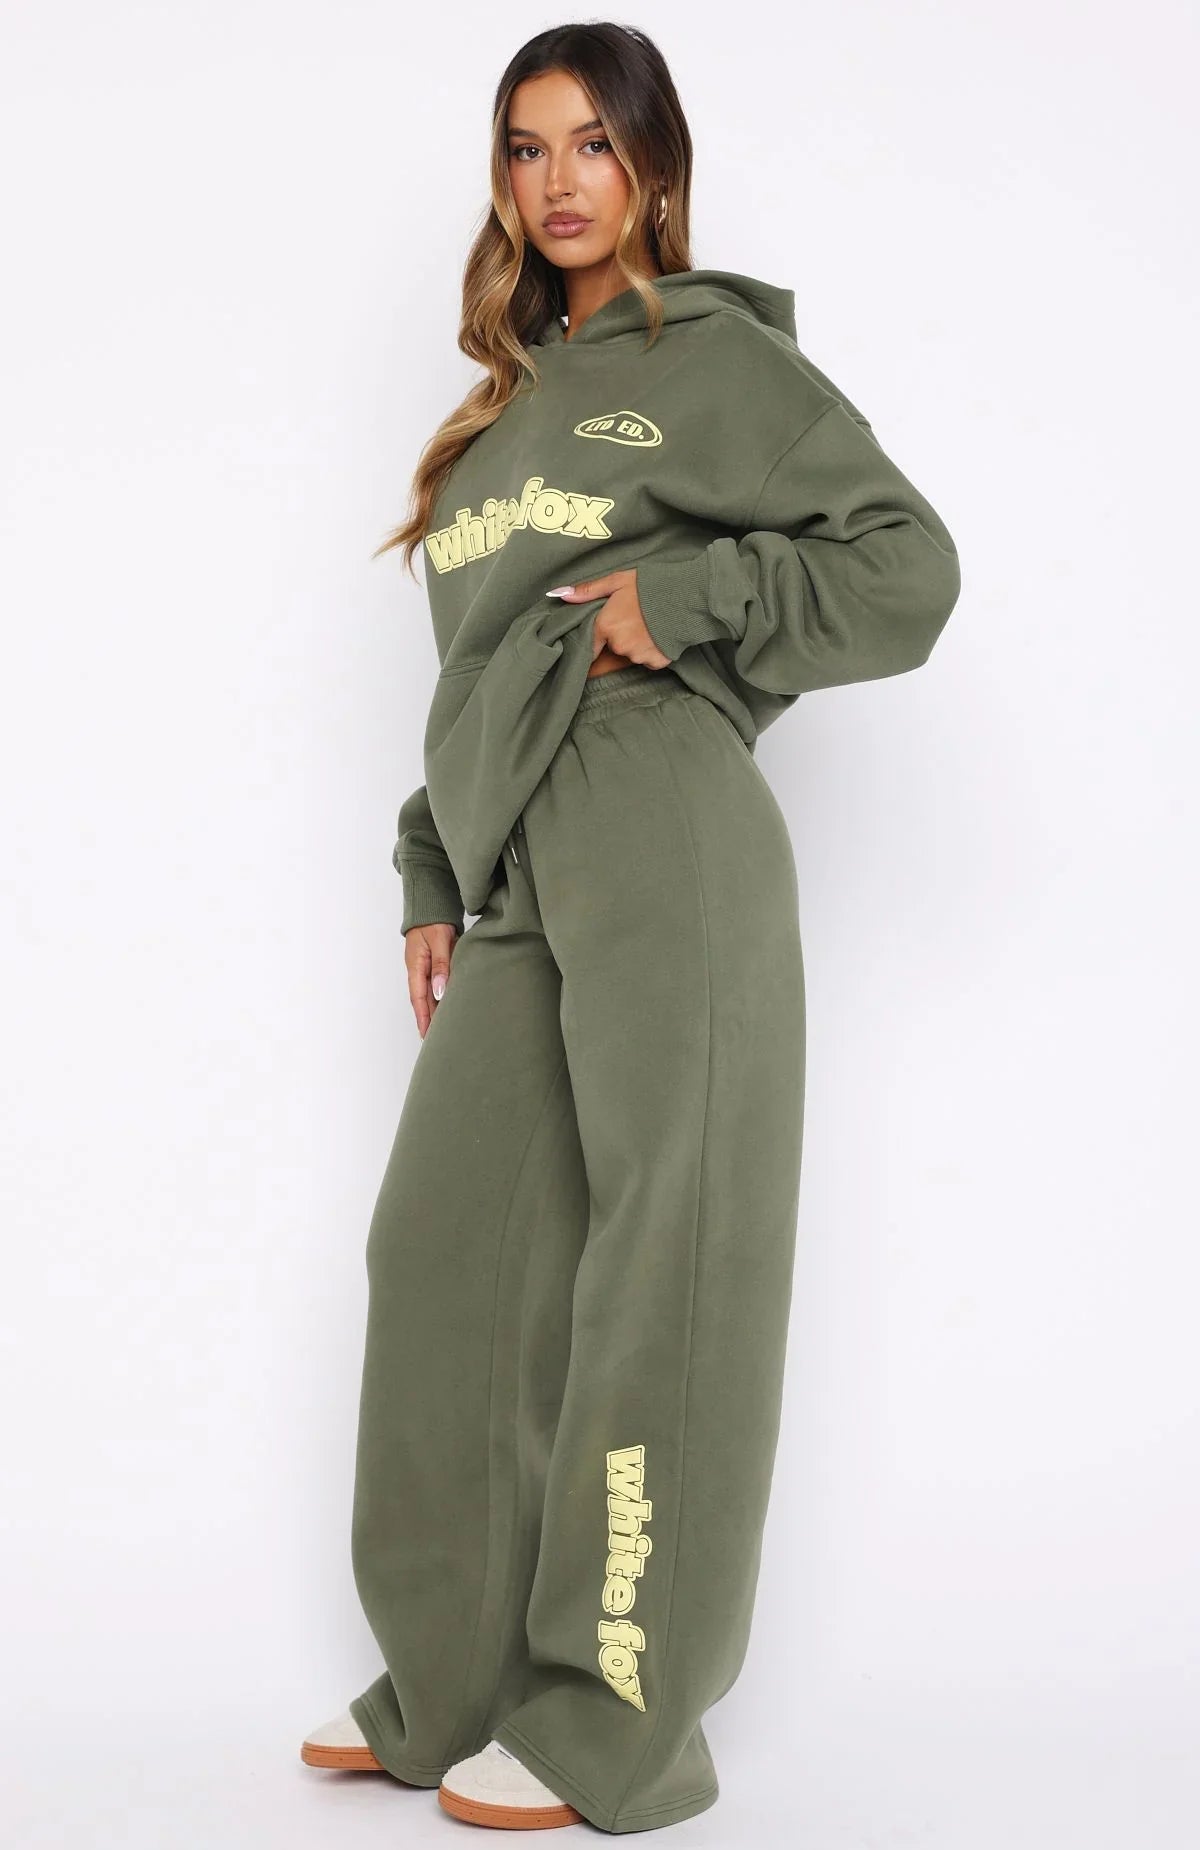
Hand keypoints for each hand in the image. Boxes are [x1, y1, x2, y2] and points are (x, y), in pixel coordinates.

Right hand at [405, 921, 457, 1038]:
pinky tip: (447, 1007)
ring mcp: (425, 968)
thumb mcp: (439, 940)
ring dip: (434, 1011)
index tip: (426, 1035)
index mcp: (415, 966)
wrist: (432, 906)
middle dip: (427, 1020)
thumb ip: (441, 964)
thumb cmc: (433, 921)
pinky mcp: (433, 965)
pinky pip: (436, 986)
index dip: (423, 1018)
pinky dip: (440, 998)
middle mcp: (418, 970)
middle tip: (434, 1040)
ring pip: (429, 994)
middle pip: (423, 1000)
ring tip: (441, 1029)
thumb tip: (440, 991)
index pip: (418, 998)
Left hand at [547, 569, 670, 669]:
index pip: (589, 646)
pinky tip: (658, 635)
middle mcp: (620, 645)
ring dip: (635, 645)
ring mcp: (639, 656)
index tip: (595, 642)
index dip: (592, 644)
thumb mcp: (617, 581)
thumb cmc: (652, 585)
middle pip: (611, 649)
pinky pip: (647, 660)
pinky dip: (651, 651)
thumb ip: (588, 591)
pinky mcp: (657, 662)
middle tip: (632, 619)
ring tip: (648, 625)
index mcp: (606, 626)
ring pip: (630, 655)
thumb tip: (559, 594)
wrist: (689, 596)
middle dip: (617, 639)